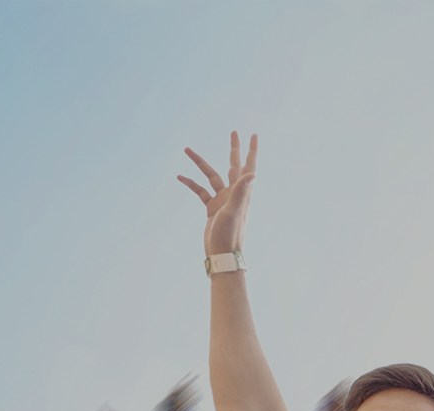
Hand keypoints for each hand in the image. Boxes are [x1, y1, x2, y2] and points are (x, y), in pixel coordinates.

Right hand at [178, 132, 256, 255]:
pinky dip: (191, 183)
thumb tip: (253, 173)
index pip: (248, 166)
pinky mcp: (212, 208)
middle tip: (234, 131)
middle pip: (233, 165)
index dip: (251, 150)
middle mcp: (234, 193)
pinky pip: (200, 191)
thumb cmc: (230, 235)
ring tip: (186, 148)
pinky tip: (179, 176)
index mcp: (241, 192)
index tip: (254, 135)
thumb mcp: (234, 211)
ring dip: (199, 163)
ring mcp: (223, 200)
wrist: (222, 255)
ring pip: (210, 176)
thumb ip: (242, 191)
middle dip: (234, 148)